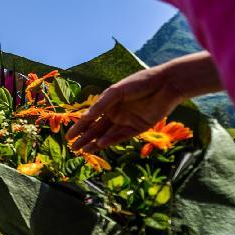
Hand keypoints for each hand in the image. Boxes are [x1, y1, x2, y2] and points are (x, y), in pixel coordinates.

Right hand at [66, 66, 185, 152]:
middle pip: (97, 129)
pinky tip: (100, 144)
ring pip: (108, 135)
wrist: (165, 85)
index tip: (68, 136)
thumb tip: (85, 117)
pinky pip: (123, 136)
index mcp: (108, 104)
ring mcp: (127, 121)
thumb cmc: (139, 83)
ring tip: (84, 151)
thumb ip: (101, 105)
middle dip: (85, 138)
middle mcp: (116, 114)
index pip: (90, 118)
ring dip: (96, 143)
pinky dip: (111, 140)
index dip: (79, 127)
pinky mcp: (139, 128)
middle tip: (73, 148)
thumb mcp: (116, 92)